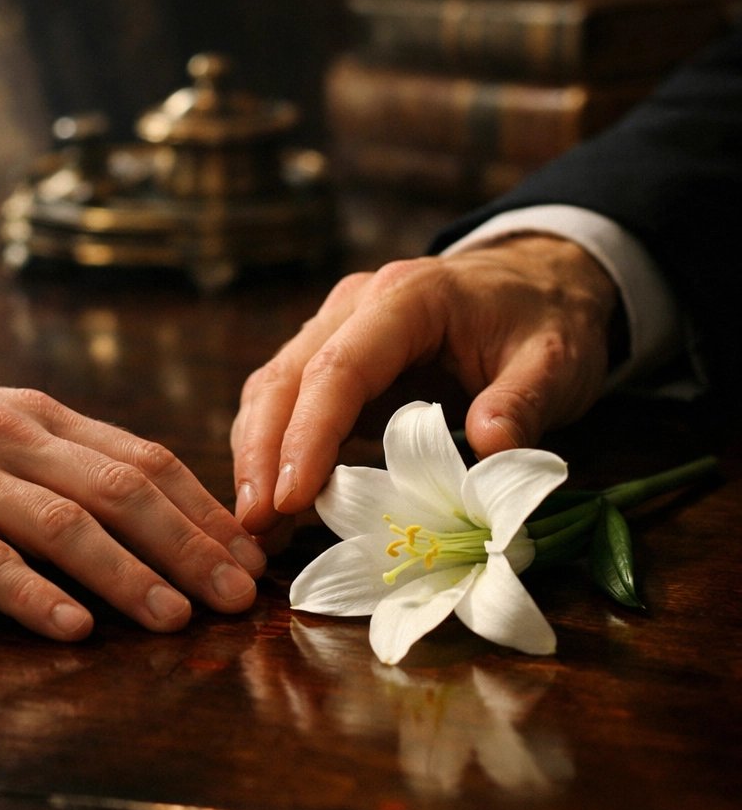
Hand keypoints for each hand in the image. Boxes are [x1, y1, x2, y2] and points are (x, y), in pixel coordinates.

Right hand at [0, 375, 265, 638]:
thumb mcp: (21, 435)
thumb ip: (87, 465)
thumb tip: (174, 515)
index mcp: (52, 419)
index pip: (146, 460)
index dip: (203, 509)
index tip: (248, 555)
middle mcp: (17, 440)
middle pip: (118, 491)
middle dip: (185, 545)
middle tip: (233, 595)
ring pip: (60, 524)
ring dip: (124, 573)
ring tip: (173, 617)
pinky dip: (32, 594)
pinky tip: (72, 627)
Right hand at [231, 235, 618, 534]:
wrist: (535, 281)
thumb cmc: (544, 319)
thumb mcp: (555, 360)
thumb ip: (523, 404)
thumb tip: (487, 453)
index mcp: (406, 298)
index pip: (338, 368)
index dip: (310, 436)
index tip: (292, 500)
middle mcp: (355, 307)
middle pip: (285, 378)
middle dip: (262, 454)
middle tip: (254, 525)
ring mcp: (337, 329)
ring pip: (272, 390)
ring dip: (257, 457)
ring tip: (257, 528)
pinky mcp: (335, 361)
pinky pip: (287, 402)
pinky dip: (273, 451)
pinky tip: (276, 502)